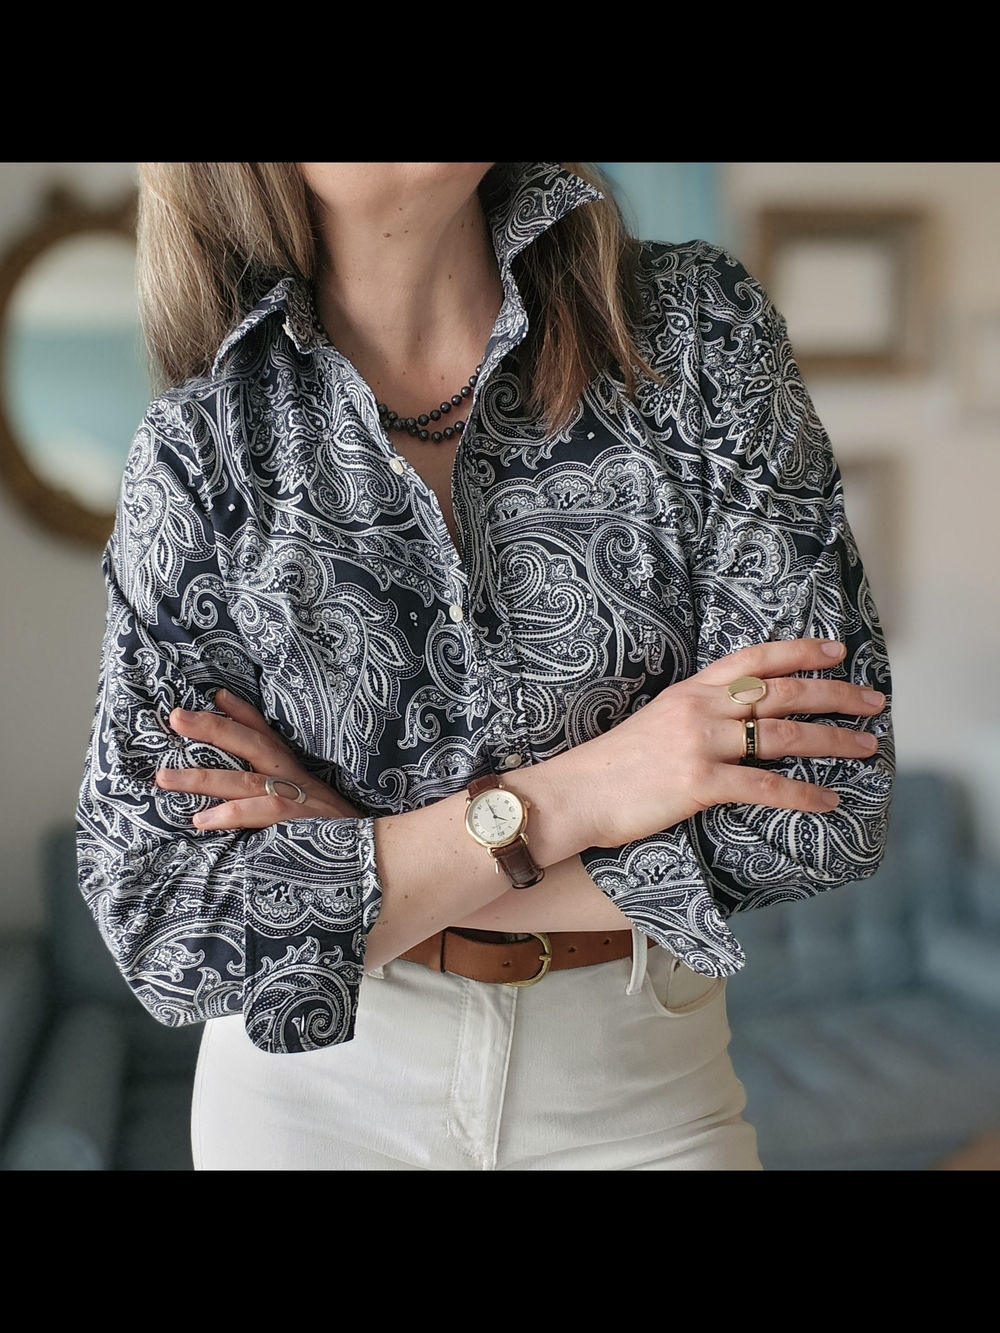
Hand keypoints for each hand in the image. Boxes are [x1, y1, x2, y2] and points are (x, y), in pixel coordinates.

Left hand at [156, 689, 360, 828]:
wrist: (384, 859)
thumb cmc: (342, 840)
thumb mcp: (311, 811)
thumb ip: (275, 802)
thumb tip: (237, 800)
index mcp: (299, 774)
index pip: (268, 736)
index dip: (242, 714)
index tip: (216, 694)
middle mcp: (297, 780)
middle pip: (251, 745)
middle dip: (212, 728)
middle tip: (176, 717)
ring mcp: (300, 800)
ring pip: (245, 780)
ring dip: (202, 777)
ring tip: (164, 777)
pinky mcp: (301, 824)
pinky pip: (263, 813)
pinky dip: (231, 814)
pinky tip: (202, 820)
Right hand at [559, 638, 885, 849]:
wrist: (571, 795)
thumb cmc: (610, 767)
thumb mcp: (655, 722)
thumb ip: (696, 714)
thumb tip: (736, 721)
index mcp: (690, 690)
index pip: (755, 659)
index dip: (801, 652)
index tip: (838, 652)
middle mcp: (700, 709)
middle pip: (783, 693)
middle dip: (836, 695)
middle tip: (874, 702)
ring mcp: (699, 744)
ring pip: (783, 735)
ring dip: (832, 741)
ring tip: (864, 748)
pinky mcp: (698, 784)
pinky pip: (764, 788)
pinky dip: (802, 795)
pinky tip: (829, 802)